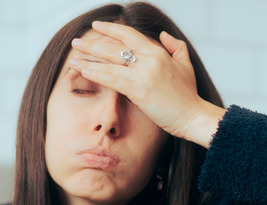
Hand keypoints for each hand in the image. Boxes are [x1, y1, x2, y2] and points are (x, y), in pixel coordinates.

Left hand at [68, 21, 225, 147]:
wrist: (193, 116)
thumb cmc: (189, 96)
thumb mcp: (185, 64)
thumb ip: (175, 47)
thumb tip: (162, 35)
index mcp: (158, 52)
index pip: (129, 35)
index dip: (111, 29)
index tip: (96, 26)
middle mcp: (149, 59)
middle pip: (114, 47)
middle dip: (92, 45)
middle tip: (76, 43)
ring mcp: (143, 74)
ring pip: (109, 63)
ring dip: (88, 60)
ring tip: (73, 59)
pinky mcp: (139, 90)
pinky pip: (111, 79)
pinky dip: (95, 74)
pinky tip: (83, 72)